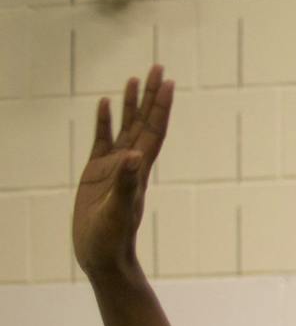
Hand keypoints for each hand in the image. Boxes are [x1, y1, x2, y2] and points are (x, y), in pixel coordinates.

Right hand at [74, 64, 173, 279]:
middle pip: (144, 123)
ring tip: (134, 79)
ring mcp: (114, 168)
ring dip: (130, 105)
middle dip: (151, 96)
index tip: (168, 82)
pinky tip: (105, 104)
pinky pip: (102, 140)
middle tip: (158, 68)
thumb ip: (127, 184)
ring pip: (125, 128)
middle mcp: (131, 165)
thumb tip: (136, 156)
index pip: (154, 131)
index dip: (161, 107)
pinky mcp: (96, 173)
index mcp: (139, 170)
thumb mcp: (119, 210)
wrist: (102, 257)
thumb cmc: (112, 239)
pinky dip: (105, 121)